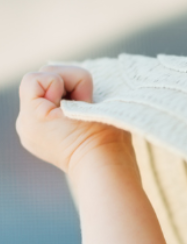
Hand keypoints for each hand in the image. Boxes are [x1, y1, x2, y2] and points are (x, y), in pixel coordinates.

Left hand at [16, 65, 131, 174]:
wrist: (104, 168)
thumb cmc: (104, 137)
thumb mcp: (91, 103)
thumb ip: (73, 82)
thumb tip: (67, 81)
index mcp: (33, 117)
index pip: (40, 76)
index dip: (67, 80)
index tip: (82, 102)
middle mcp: (25, 124)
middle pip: (40, 82)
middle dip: (66, 86)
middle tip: (85, 105)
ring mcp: (30, 131)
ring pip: (42, 94)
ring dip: (63, 97)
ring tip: (80, 114)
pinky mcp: (38, 135)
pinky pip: (44, 109)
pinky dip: (59, 108)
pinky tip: (72, 121)